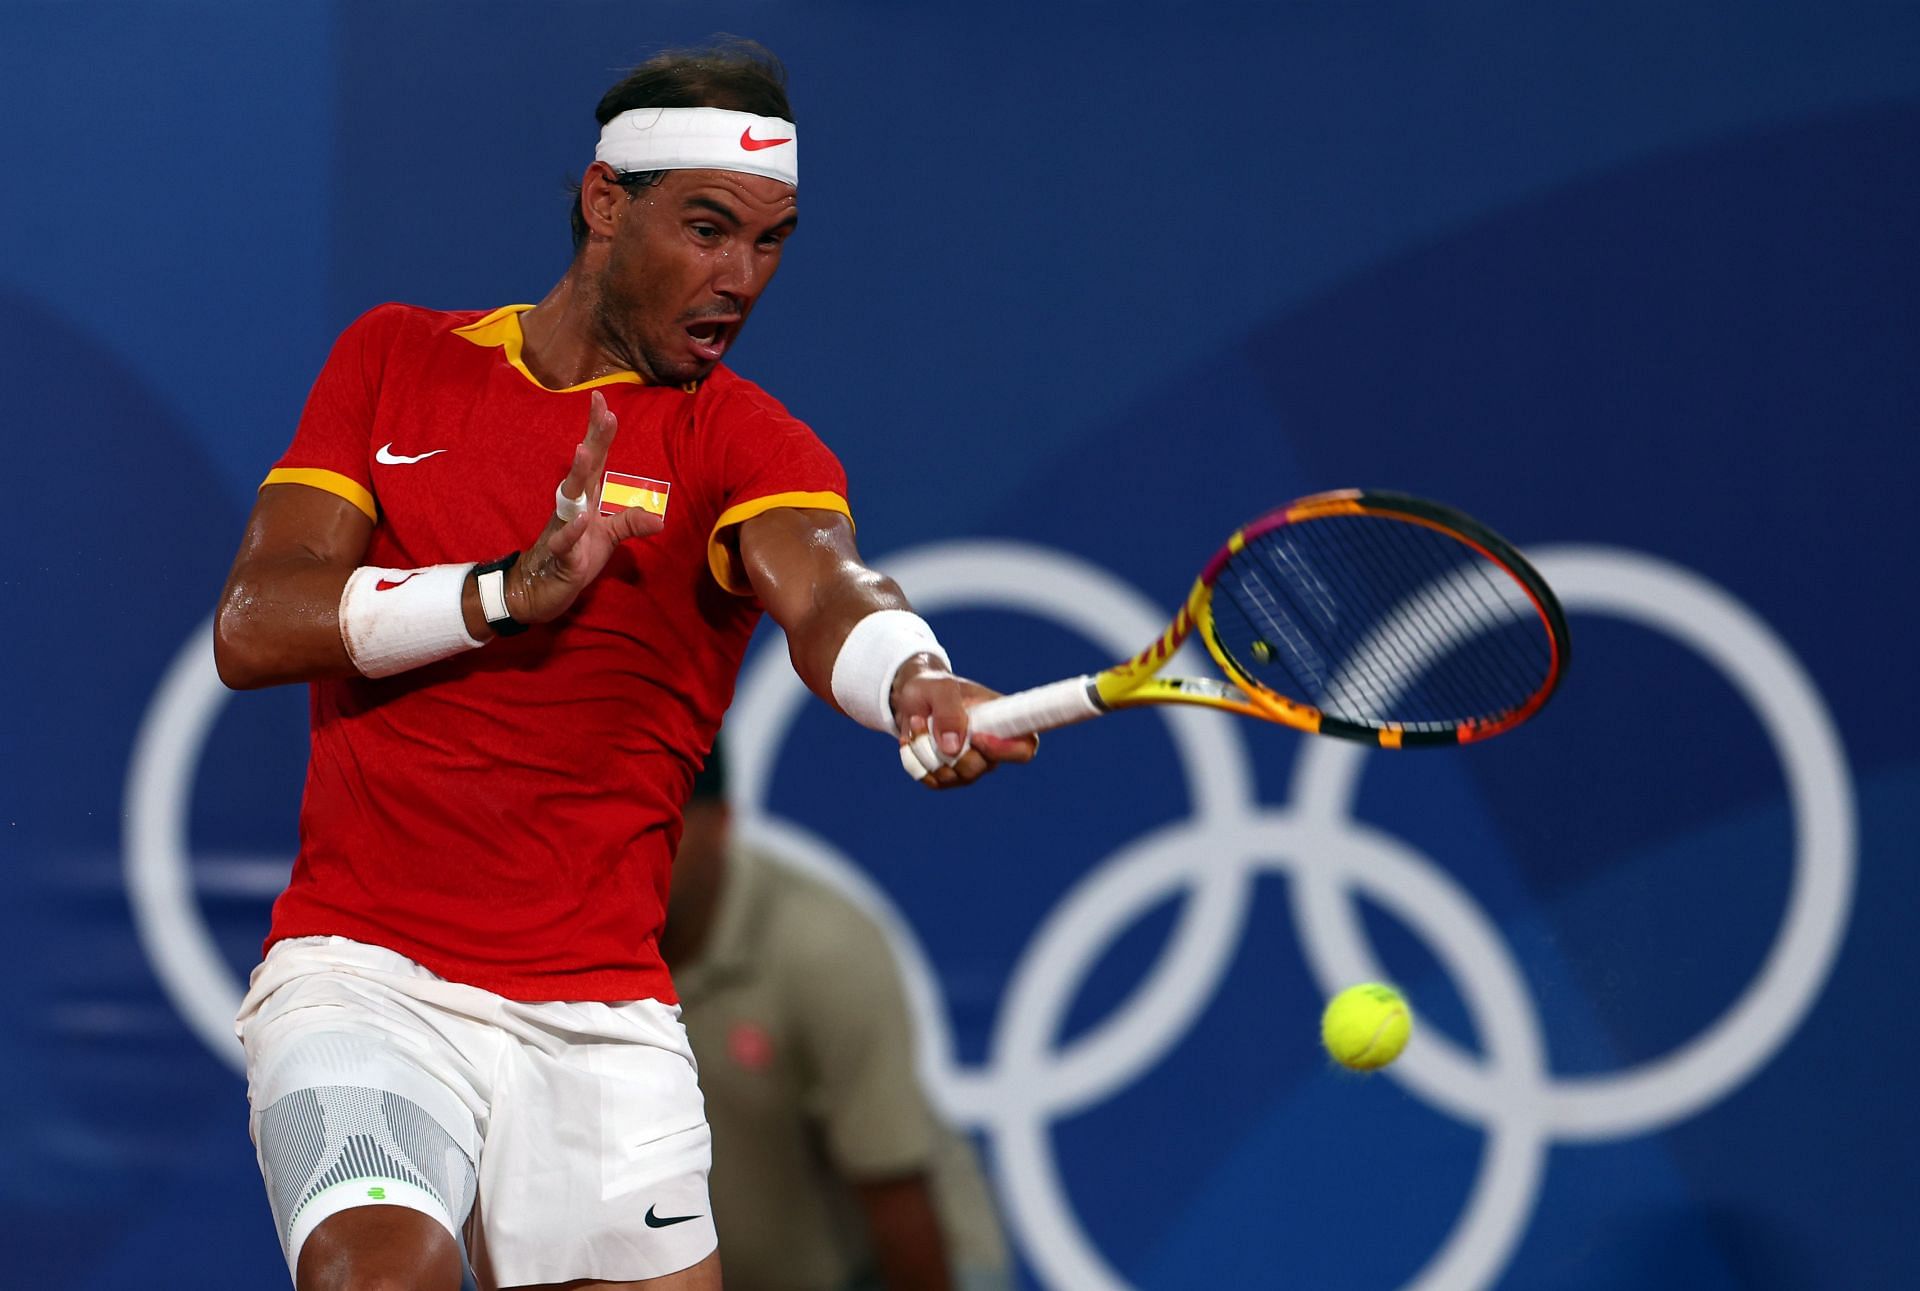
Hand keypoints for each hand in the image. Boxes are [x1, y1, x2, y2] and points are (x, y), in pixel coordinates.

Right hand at [503, 390, 663, 624]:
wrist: (541, 590)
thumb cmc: (576, 557)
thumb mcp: (609, 537)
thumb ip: (630, 522)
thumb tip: (659, 517)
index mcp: (587, 499)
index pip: (596, 460)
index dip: (600, 432)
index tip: (604, 401)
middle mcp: (574, 507)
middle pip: (584, 468)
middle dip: (594, 439)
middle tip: (603, 411)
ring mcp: (565, 528)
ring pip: (571, 498)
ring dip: (578, 475)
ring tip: (585, 451)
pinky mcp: (561, 555)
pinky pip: (565, 541)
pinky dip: (572, 531)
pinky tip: (581, 520)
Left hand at [892, 658, 1038, 788]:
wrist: (912, 698)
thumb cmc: (933, 687)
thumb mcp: (940, 688)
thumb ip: (949, 712)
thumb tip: (953, 748)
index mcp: (1003, 720)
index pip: (1025, 747)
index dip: (1005, 750)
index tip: (976, 737)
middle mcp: (992, 747)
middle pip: (981, 768)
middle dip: (947, 749)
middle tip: (924, 720)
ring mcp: (971, 765)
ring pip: (953, 777)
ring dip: (925, 751)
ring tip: (916, 723)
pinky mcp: (949, 777)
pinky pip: (933, 781)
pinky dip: (915, 762)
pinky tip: (912, 740)